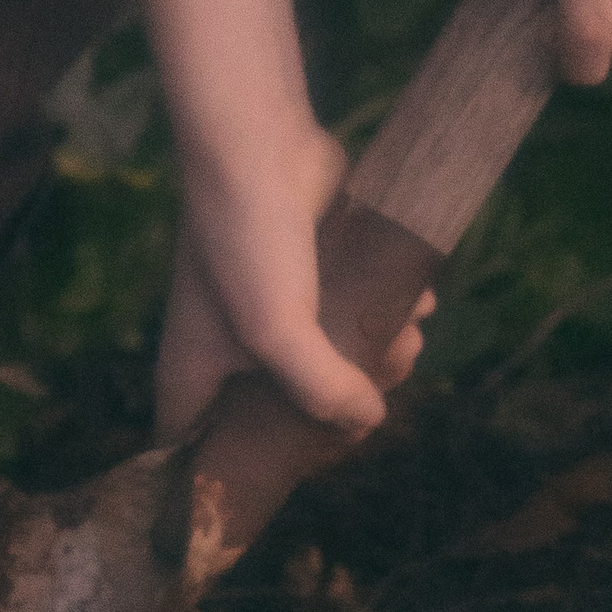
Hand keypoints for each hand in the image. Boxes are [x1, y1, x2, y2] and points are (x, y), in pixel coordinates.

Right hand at [159, 114, 435, 439]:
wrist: (262, 142)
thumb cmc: (248, 240)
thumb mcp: (277, 330)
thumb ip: (320, 389)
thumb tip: (369, 420)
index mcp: (195, 377)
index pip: (208, 452)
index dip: (251, 469)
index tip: (305, 460)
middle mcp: (229, 353)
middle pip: (288, 416)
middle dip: (345, 409)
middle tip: (380, 387)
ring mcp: (272, 315)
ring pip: (331, 366)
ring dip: (381, 358)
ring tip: (409, 332)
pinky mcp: (312, 279)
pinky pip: (352, 317)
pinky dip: (387, 316)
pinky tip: (417, 302)